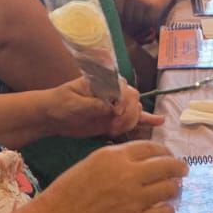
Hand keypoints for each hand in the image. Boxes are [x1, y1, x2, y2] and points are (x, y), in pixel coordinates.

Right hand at [39, 140, 187, 212]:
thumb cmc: (70, 191)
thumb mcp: (93, 162)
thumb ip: (118, 159)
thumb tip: (141, 161)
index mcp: (116, 156)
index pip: (152, 148)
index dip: (164, 152)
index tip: (169, 157)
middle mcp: (129, 174)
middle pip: (167, 165)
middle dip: (179, 167)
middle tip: (182, 171)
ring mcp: (135, 198)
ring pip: (170, 189)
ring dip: (174, 189)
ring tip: (172, 192)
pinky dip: (168, 211)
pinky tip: (164, 211)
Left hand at [44, 77, 161, 139]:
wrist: (52, 116)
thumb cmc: (60, 103)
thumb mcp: (73, 102)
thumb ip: (92, 104)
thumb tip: (109, 106)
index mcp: (104, 81)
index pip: (124, 88)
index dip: (123, 101)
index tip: (114, 113)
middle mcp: (113, 92)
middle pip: (134, 100)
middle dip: (127, 115)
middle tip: (113, 127)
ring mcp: (115, 106)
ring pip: (136, 111)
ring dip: (130, 123)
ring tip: (115, 130)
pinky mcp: (115, 119)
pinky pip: (134, 119)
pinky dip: (147, 120)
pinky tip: (159, 121)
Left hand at [115, 0, 174, 35]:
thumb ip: (124, 5)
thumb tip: (120, 27)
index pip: (118, 13)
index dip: (123, 20)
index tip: (129, 21)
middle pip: (128, 19)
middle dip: (134, 23)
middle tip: (141, 20)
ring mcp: (143, 1)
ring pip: (138, 21)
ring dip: (143, 23)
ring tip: (148, 17)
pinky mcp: (153, 6)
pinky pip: (149, 21)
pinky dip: (151, 22)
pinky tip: (154, 16)